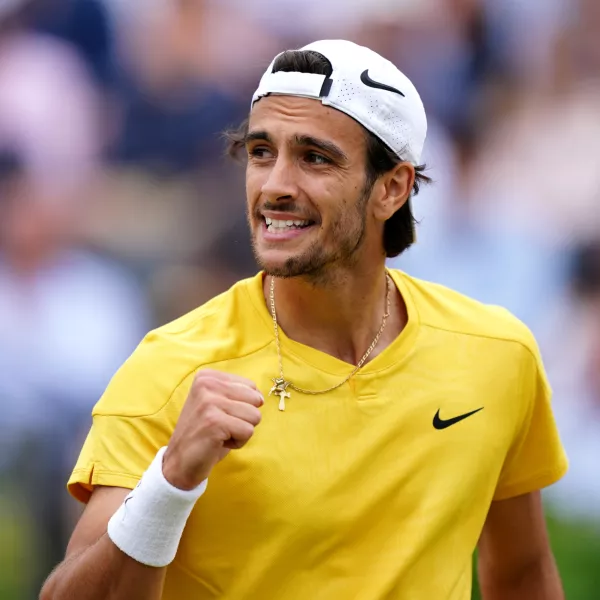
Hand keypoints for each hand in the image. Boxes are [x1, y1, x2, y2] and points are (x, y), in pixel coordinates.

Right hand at [162, 370, 262, 489]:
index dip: (242, 406)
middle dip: (244, 418)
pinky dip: (238, 442)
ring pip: (254, 416)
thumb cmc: (205, 433)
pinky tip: (219, 443)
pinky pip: (248, 431)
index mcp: (207, 376)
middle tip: (222, 426)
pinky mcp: (214, 422)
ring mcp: (209, 402)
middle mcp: (206, 384)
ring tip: (220, 434)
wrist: (179, 461)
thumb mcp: (218, 404)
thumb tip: (261, 398)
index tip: (221, 415)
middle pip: (255, 400)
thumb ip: (237, 393)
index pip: (250, 386)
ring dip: (241, 431)